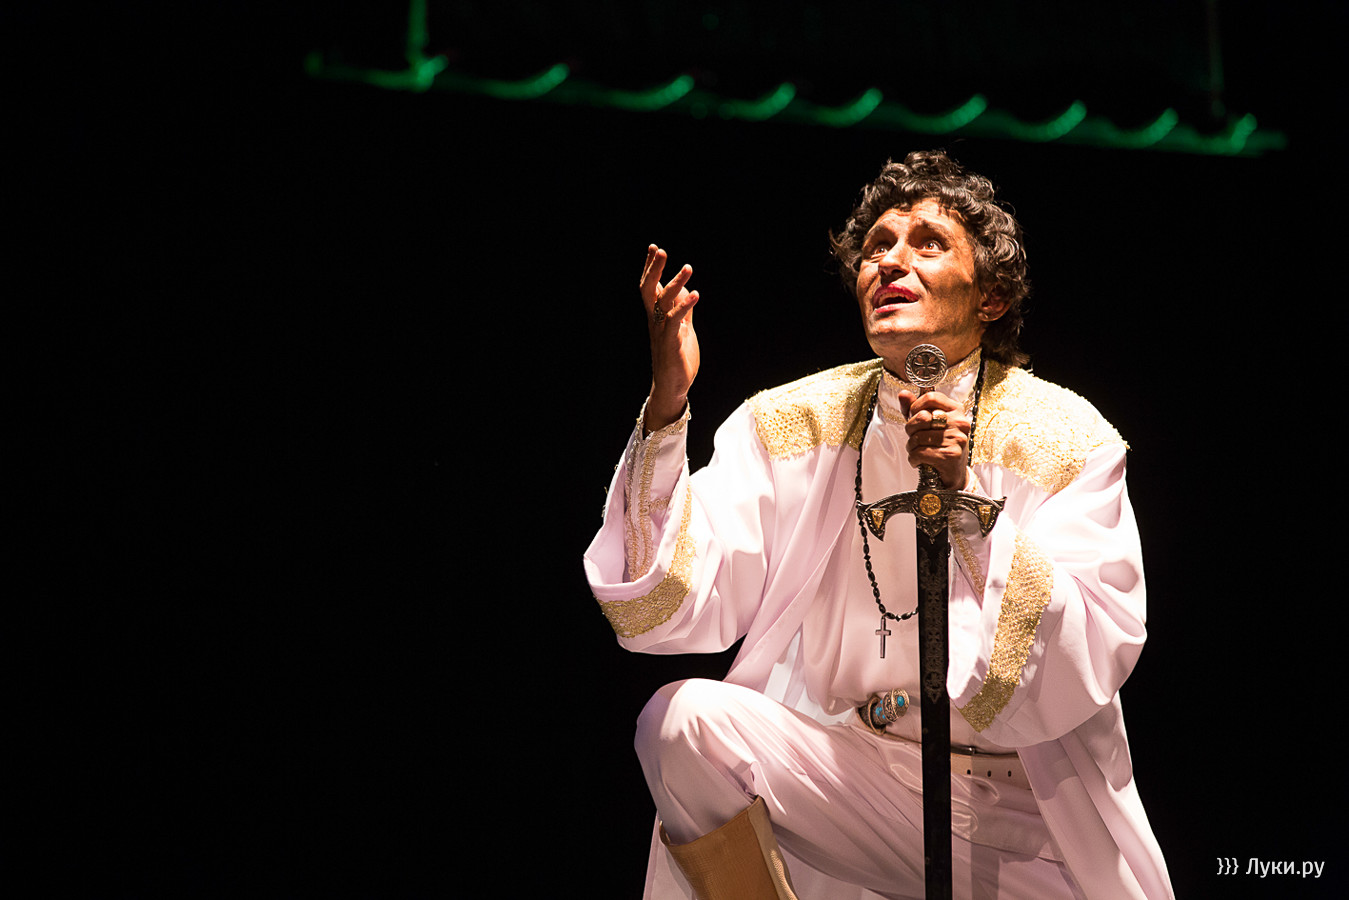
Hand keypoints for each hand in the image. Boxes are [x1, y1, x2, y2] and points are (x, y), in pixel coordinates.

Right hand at [639, 244, 700, 432]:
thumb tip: (686, 292)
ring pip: (663, 302)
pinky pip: (675, 321)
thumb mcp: (682, 329)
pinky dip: (684, 307)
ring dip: (675, 283)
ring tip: (688, 267)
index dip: (650, 268)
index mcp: (657, 317)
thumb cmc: (677, 358)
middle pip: (648, 290)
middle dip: (653, 269)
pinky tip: (695, 295)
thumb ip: (683, 310)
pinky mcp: (671, 343)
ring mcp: (662, 332)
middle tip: (660, 250)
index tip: (653, 247)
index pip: (649, 287)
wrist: (672, 386)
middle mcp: (655, 321)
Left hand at [898, 390, 969, 488]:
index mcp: (956, 410)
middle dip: (910, 429)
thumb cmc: (939, 444)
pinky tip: (919, 460)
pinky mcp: (950, 455)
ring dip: (911, 446)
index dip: (916, 406)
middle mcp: (959, 422)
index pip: (930, 397)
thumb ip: (914, 408)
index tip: (914, 415)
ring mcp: (957, 438)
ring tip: (917, 450)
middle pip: (922, 416)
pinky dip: (913, 458)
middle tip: (914, 437)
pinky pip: (920, 452)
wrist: (953, 472)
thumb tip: (903, 394)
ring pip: (918, 437)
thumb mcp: (927, 423)